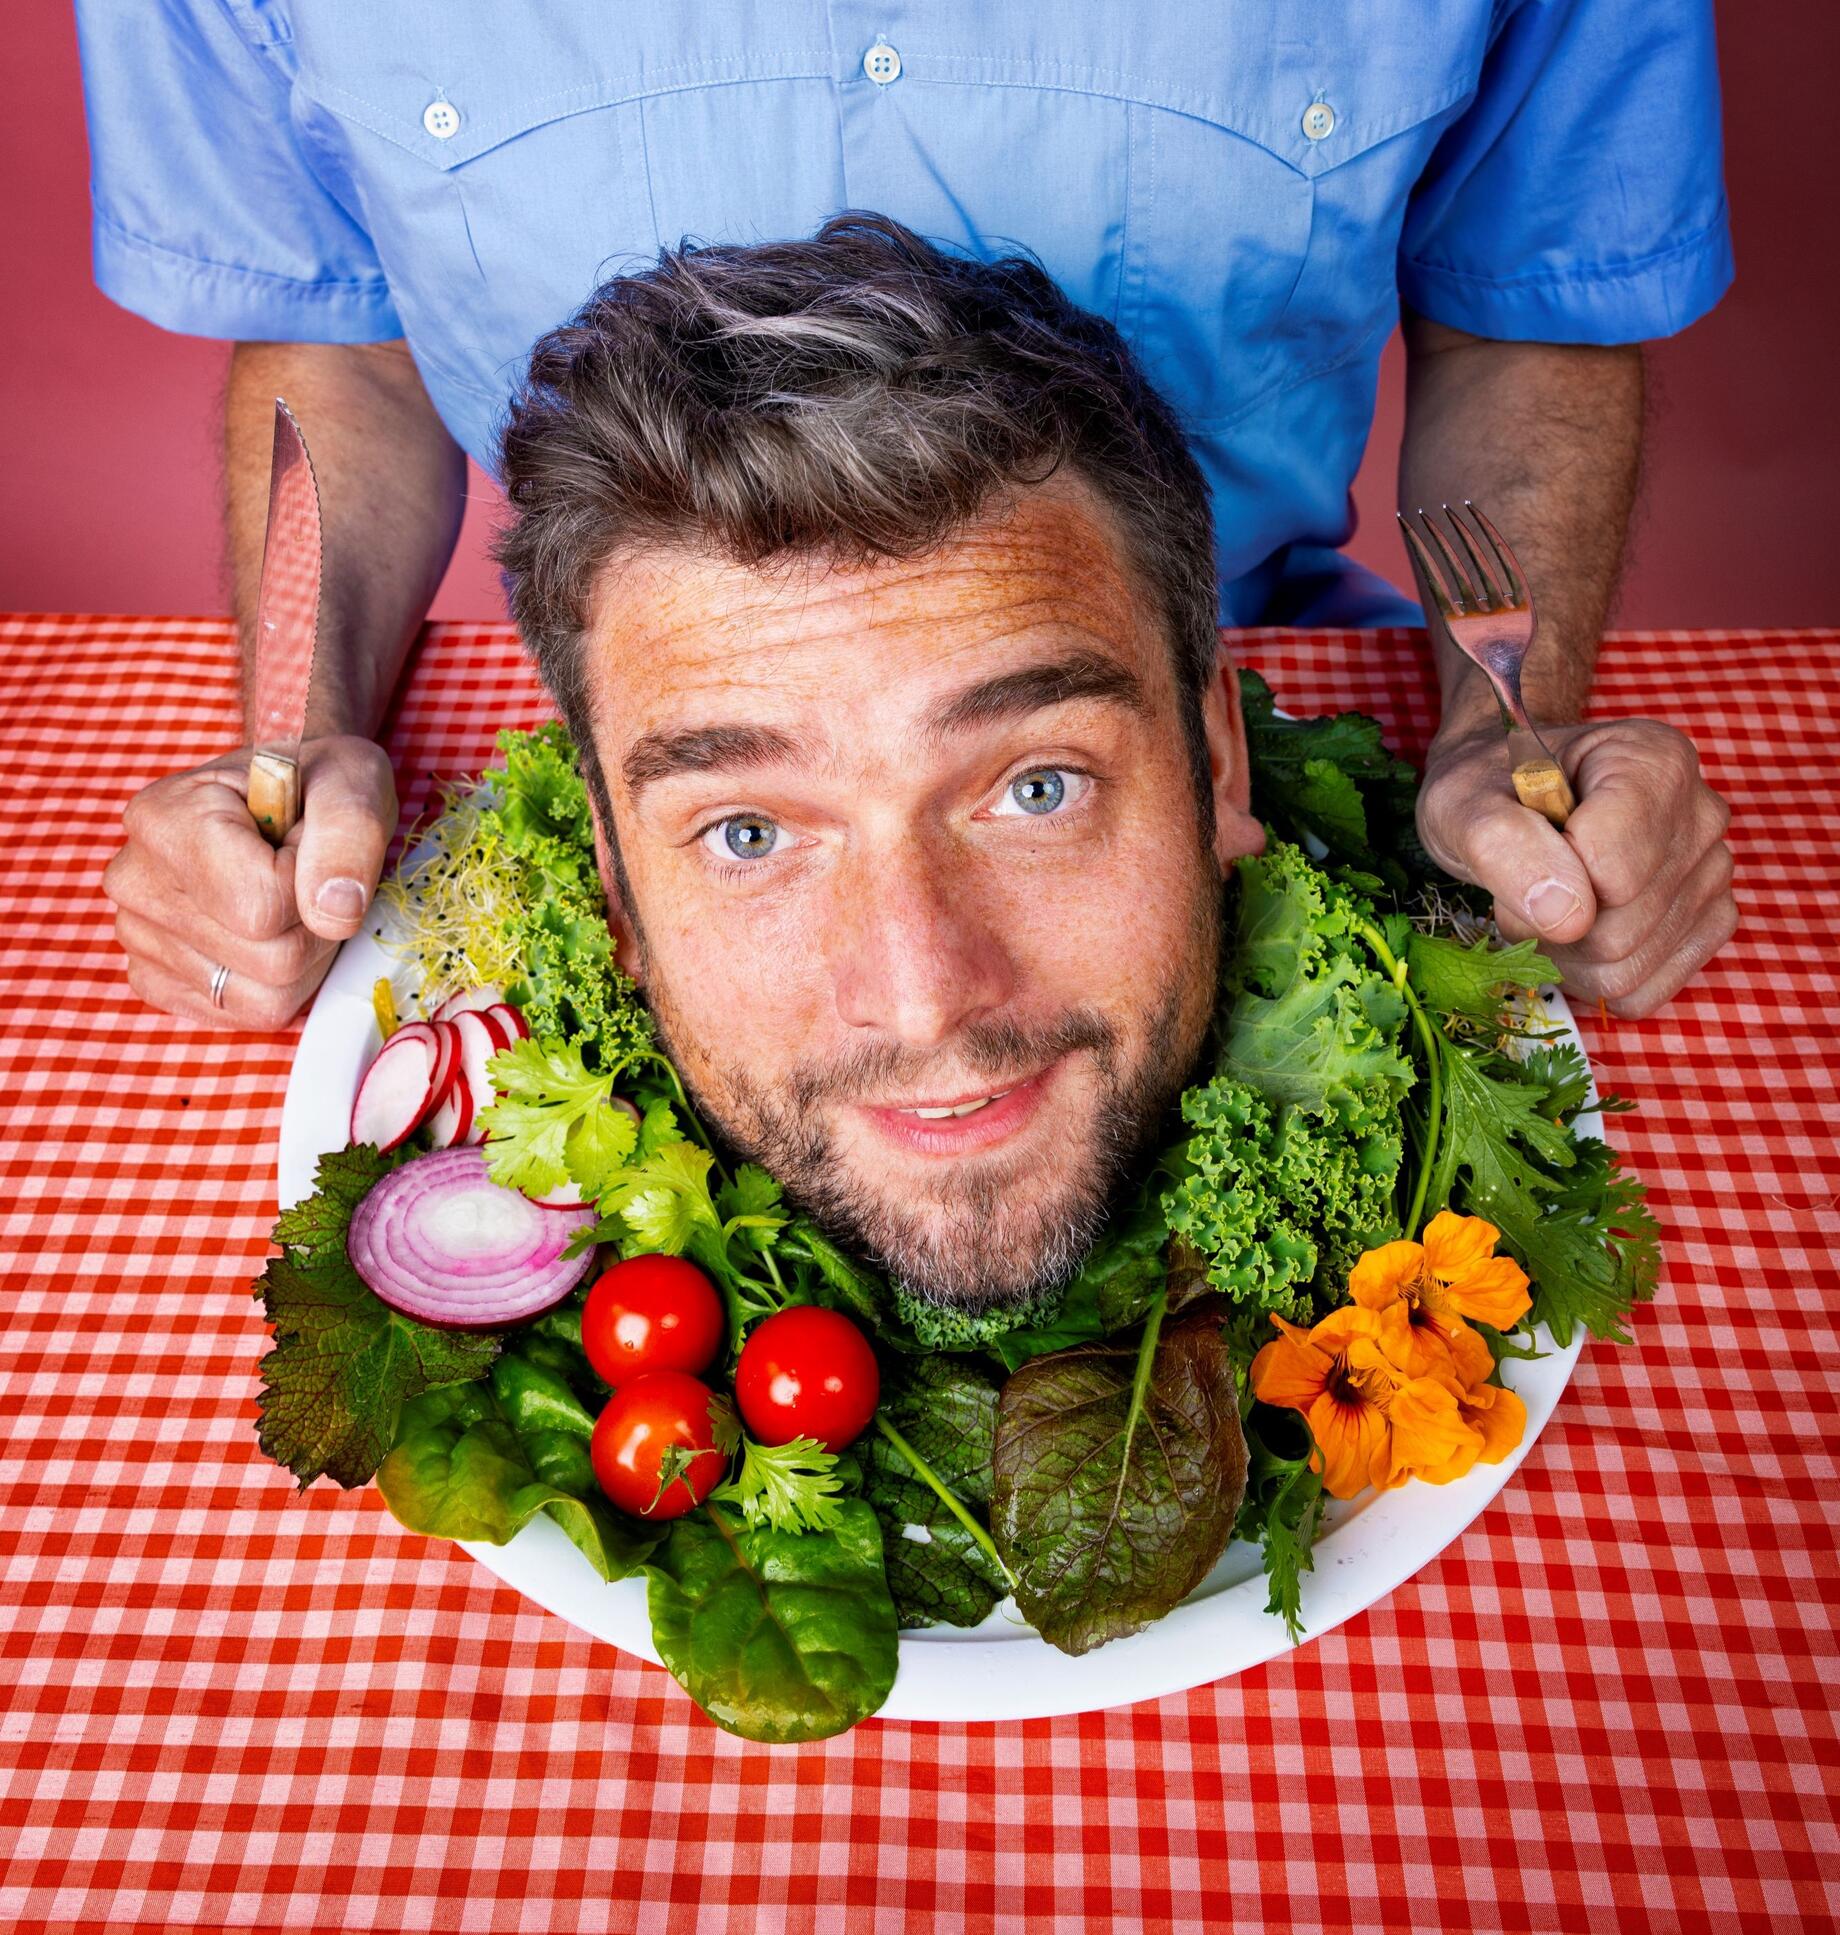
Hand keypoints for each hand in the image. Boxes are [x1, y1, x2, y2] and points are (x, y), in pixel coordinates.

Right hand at [104, 735, 398, 1029]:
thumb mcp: (353, 783)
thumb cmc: (316, 784)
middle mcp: (135, 880)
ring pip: (262, 997)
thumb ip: (349, 838)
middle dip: (314, 926)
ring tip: (288, 901)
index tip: (308, 845)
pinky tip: (264, 932)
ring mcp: (137, 934)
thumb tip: (333, 913)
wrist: (288, 794)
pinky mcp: (154, 976)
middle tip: (307, 877)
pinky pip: (240, 1014)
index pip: (263, 907)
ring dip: (301, 957)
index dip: (313, 886)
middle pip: (270, 960)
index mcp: (165, 820)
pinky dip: (273, 984)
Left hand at [1416, 717, 1735, 1017]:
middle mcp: (1700, 814)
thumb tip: (1567, 916)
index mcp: (1652, 762)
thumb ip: (1504, 846)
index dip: (1546, 881)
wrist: (1508, 798)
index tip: (1521, 844)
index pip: (1613, 872)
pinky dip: (1594, 977)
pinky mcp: (1708, 922)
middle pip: (1621, 931)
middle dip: (1549, 924)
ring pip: (1630, 970)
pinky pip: (1646, 991)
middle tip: (1526, 880)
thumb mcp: (1463, 805)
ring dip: (1565, 955)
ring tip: (1549, 900)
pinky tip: (1577, 931)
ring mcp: (1712, 872)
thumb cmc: (1488, 794)